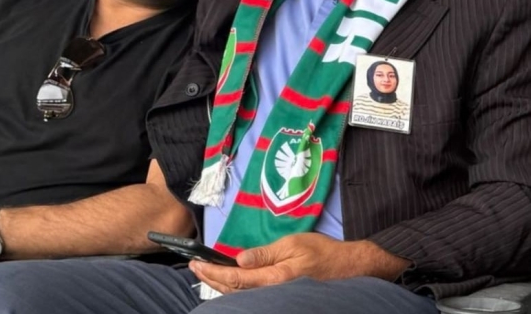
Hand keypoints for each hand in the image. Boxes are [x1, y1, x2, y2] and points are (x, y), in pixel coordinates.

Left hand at [188, 234, 408, 294]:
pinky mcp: (282, 296)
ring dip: (221, 285)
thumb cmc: (322, 252)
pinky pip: (253, 295)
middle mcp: (273, 292)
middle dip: (211, 280)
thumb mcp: (293, 245)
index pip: (235, 279)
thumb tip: (238, 260)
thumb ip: (265, 254)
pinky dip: (236, 289)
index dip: (213, 273)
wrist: (348, 269)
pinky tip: (228, 281)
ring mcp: (278, 297)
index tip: (196, 264)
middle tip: (193, 268)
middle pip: (234, 291)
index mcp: (275, 278)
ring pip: (242, 296)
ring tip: (204, 273)